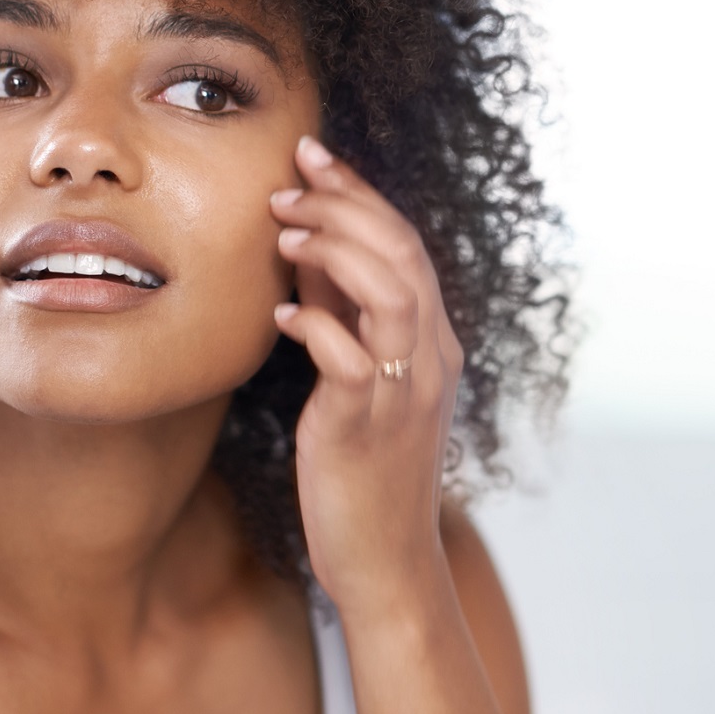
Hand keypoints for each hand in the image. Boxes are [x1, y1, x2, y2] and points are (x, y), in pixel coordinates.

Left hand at [269, 134, 465, 618]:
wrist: (385, 558)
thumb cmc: (366, 469)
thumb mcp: (361, 380)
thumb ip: (346, 318)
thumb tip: (311, 255)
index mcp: (435, 341)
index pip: (407, 244)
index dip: (361, 193)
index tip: (314, 155)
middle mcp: (431, 358)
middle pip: (402, 253)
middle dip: (345, 205)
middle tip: (288, 180)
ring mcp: (404, 391)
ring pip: (390, 292)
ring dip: (334, 250)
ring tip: (282, 231)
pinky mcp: (366, 425)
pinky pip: (348, 358)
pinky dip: (314, 325)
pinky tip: (279, 313)